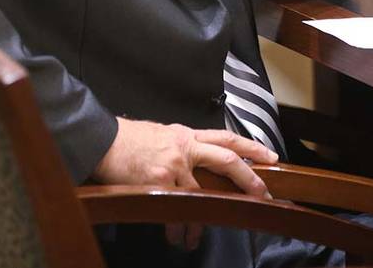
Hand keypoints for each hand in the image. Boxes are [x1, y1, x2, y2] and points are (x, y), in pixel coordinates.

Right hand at [93, 118, 278, 249]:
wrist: (101, 140)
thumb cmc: (128, 139)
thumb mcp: (162, 133)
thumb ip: (182, 145)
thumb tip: (195, 160)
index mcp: (187, 135)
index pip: (226, 138)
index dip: (251, 147)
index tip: (271, 157)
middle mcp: (185, 148)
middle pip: (227, 162)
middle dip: (249, 179)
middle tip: (263, 195)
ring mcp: (173, 166)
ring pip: (200, 196)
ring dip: (202, 221)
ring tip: (196, 238)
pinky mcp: (157, 183)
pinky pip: (175, 211)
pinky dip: (178, 228)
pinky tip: (176, 237)